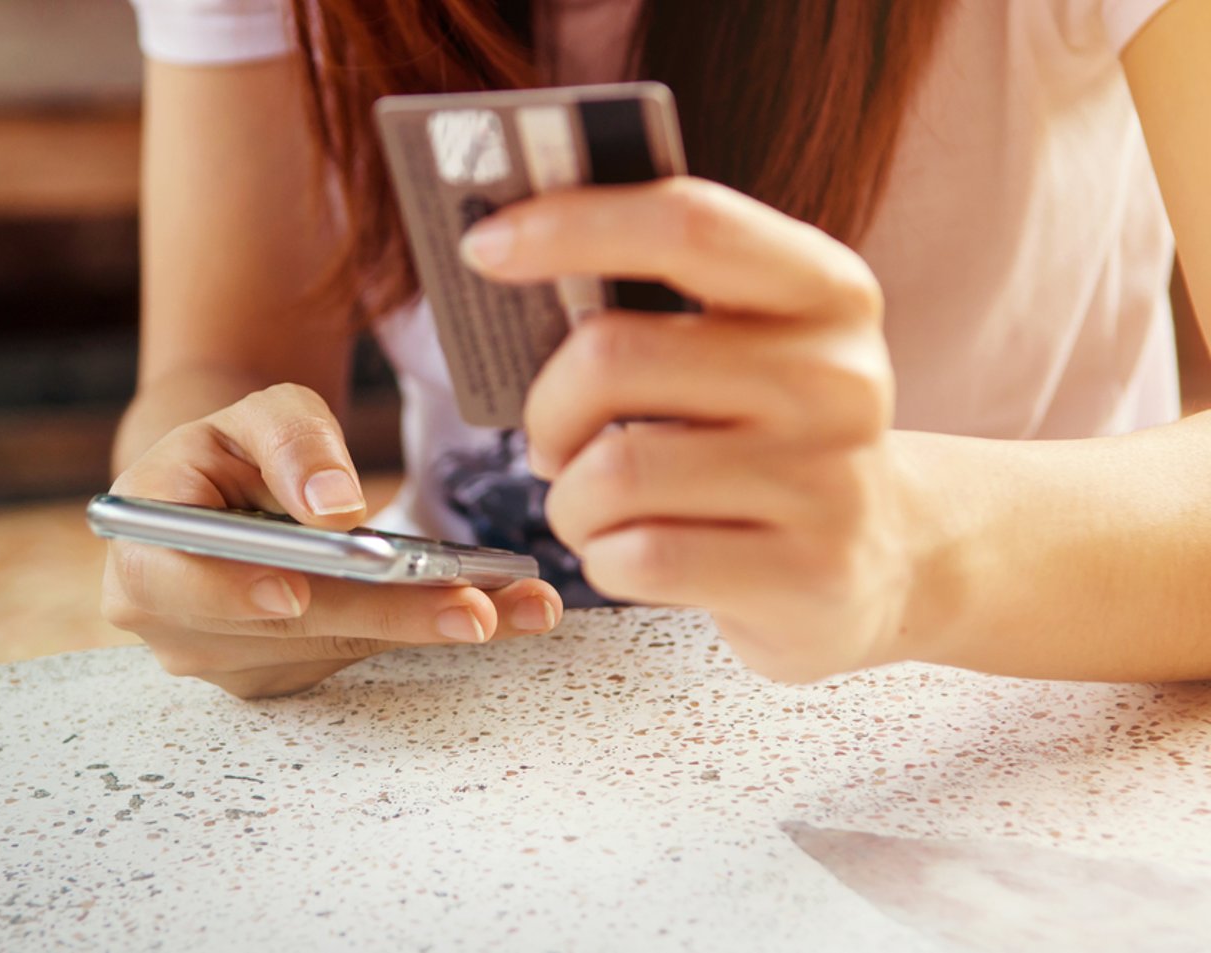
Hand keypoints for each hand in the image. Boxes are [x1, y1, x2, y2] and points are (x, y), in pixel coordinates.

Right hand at [101, 383, 562, 696]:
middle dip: (386, 616)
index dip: (231, 591)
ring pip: (340, 646)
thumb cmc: (233, 450)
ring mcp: (232, 662)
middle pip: (287, 627)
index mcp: (145, 553)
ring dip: (432, 627)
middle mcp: (177, 627)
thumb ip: (289, 441)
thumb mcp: (254, 415)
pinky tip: (505, 613)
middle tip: (473, 608)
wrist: (224, 496)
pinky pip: (363, 653)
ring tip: (521, 606)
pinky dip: (431, 630)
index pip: (173, 583)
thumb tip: (335, 505)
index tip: (295, 593)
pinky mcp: (286, 675)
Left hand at [461, 177, 910, 681]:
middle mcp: (839, 377)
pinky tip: (627, 552)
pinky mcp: (805, 573)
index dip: (571, 224)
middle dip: (547, 406)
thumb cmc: (773, 437)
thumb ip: (661, 302)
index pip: (687, 226)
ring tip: (590, 506)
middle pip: (615, 355)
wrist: (885, 558)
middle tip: (549, 438)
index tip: (486, 245)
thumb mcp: (751, 347)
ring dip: (570, 498)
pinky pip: (638, 558)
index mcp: (827, 291)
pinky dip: (601, 557)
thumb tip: (513, 254)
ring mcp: (827, 481)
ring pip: (613, 473)